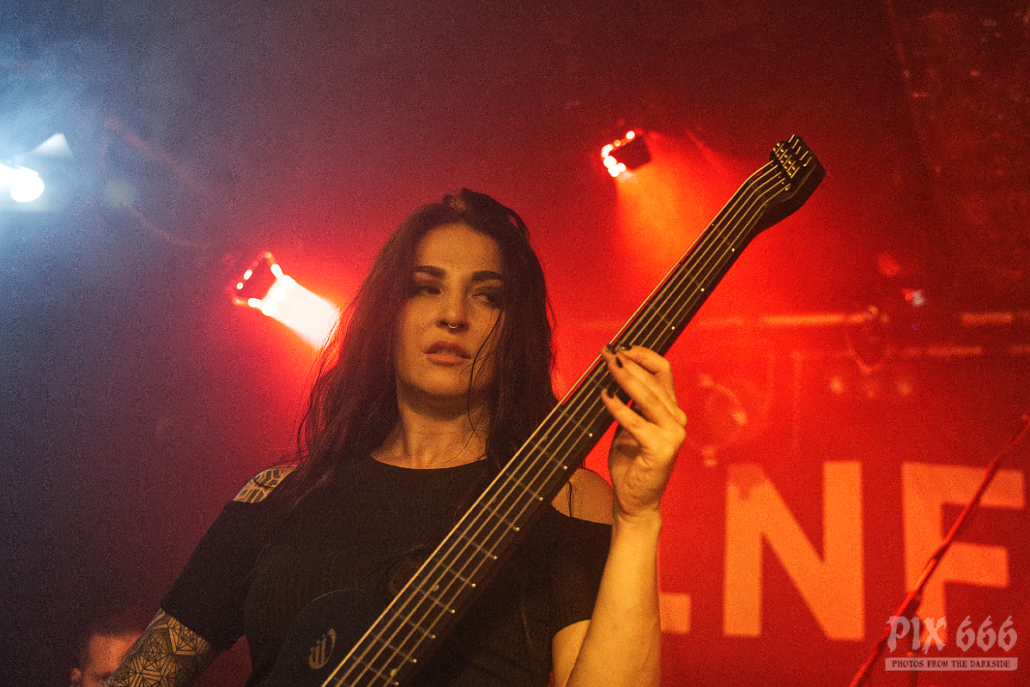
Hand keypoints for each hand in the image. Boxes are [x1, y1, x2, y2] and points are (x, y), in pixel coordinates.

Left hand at [600, 345, 686, 523]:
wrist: (635, 500)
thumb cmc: (631, 463)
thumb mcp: (628, 426)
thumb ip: (629, 403)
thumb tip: (613, 375)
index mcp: (670, 410)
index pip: (662, 372)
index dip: (643, 355)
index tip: (621, 347)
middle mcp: (676, 419)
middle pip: (654, 380)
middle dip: (628, 363)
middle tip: (607, 352)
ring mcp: (672, 434)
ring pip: (647, 397)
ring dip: (625, 378)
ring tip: (607, 365)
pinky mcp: (662, 449)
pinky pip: (636, 422)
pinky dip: (619, 408)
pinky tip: (605, 396)